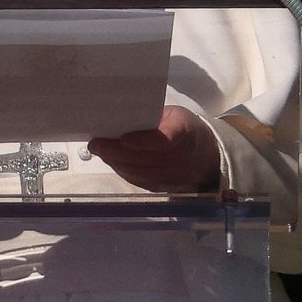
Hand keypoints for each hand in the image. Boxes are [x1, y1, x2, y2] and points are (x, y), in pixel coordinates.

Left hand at [87, 105, 221, 192]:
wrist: (205, 155)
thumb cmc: (183, 127)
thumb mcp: (174, 115)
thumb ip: (152, 118)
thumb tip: (119, 117)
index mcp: (183, 133)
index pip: (163, 141)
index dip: (142, 142)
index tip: (122, 138)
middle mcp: (179, 159)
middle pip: (144, 159)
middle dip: (115, 152)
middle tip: (95, 144)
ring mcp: (171, 176)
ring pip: (138, 172)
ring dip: (115, 162)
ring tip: (99, 151)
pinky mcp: (163, 187)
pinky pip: (139, 181)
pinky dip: (122, 170)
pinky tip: (111, 161)